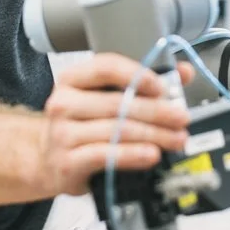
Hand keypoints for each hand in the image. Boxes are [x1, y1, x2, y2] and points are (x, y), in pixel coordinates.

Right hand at [38, 53, 193, 195]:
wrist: (47, 161)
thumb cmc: (81, 125)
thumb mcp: (103, 99)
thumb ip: (141, 84)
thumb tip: (183, 73)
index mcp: (72, 79)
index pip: (106, 67)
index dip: (137, 75)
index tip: (163, 87)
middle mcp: (63, 103)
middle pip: (117, 103)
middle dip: (156, 111)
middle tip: (182, 117)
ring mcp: (62, 134)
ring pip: (116, 131)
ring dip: (153, 135)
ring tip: (177, 139)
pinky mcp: (67, 163)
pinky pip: (106, 156)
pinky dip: (133, 155)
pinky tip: (152, 155)